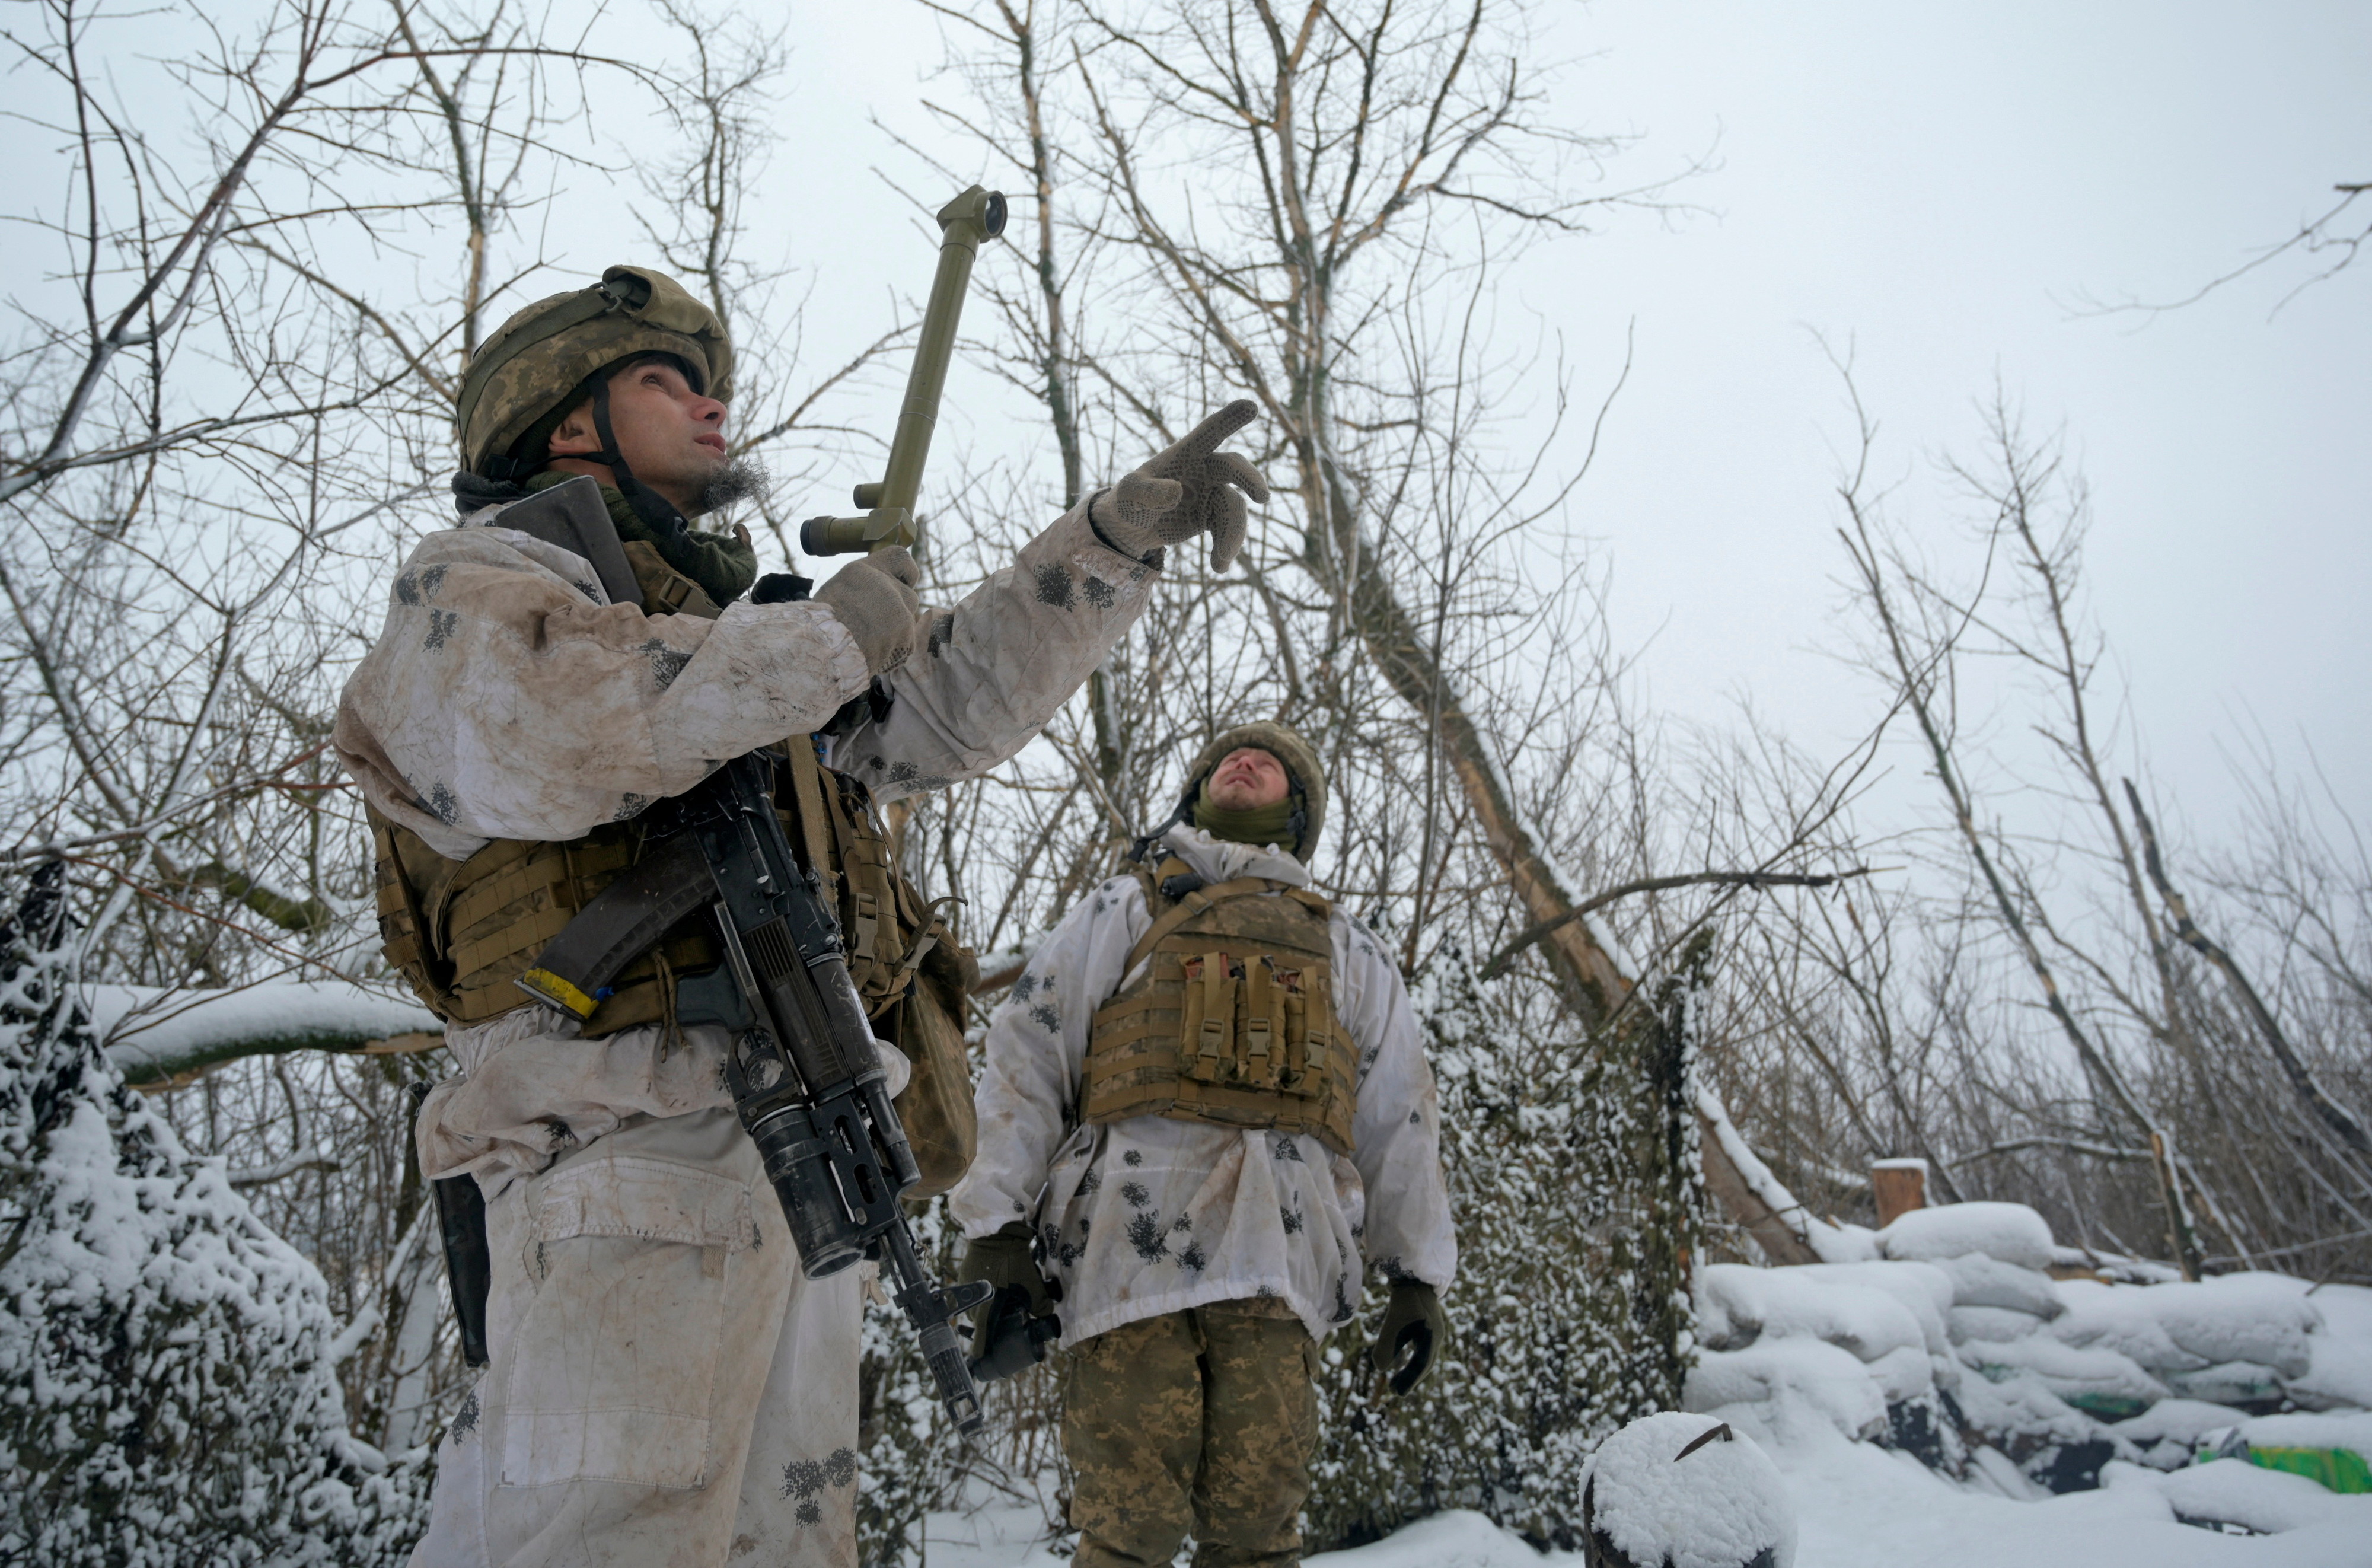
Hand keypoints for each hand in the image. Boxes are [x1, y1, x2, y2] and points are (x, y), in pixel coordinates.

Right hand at [813, 547, 919, 674]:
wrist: (820, 651)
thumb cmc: (822, 624)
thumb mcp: (838, 589)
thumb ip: (864, 585)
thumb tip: (880, 590)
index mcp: (865, 571)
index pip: (901, 558)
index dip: (906, 571)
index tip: (903, 581)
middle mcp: (886, 587)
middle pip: (908, 595)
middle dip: (898, 610)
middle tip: (875, 623)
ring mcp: (899, 612)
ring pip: (907, 621)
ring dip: (895, 630)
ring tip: (869, 640)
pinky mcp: (905, 637)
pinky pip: (906, 643)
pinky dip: (894, 649)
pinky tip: (874, 652)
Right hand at [957, 1223, 1052, 1356]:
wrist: (996, 1231)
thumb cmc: (1012, 1259)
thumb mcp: (1031, 1283)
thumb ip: (1040, 1303)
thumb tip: (1047, 1315)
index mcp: (985, 1307)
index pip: (980, 1335)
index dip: (981, 1348)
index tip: (979, 1359)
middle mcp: (972, 1299)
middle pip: (979, 1319)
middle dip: (989, 1322)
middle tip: (1003, 1320)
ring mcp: (966, 1284)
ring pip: (976, 1303)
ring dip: (987, 1304)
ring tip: (1002, 1299)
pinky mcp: (966, 1271)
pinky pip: (974, 1288)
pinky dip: (984, 1290)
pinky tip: (997, 1282)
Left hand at [1090, 400, 1269, 571]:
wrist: (1132, 527)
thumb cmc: (1128, 501)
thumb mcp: (1129, 495)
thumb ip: (1149, 492)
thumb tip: (1177, 492)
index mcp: (1184, 454)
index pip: (1209, 431)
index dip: (1229, 418)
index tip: (1252, 406)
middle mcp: (1204, 469)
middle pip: (1233, 466)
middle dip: (1250, 478)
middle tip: (1262, 497)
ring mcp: (1212, 493)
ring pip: (1235, 507)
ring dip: (1233, 534)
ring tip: (1221, 562)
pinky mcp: (1213, 516)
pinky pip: (1230, 529)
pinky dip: (1227, 548)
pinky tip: (1219, 566)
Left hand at [1369, 1280, 1445, 1395]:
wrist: (1413, 1273)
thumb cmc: (1404, 1299)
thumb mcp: (1392, 1323)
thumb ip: (1386, 1346)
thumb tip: (1380, 1369)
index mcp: (1432, 1337)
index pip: (1421, 1366)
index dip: (1409, 1380)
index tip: (1396, 1393)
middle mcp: (1436, 1334)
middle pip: (1425, 1363)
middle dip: (1410, 1378)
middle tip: (1395, 1390)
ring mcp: (1433, 1327)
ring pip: (1424, 1354)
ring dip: (1411, 1368)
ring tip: (1397, 1380)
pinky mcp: (1427, 1321)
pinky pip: (1421, 1345)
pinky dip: (1412, 1356)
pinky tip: (1401, 1358)